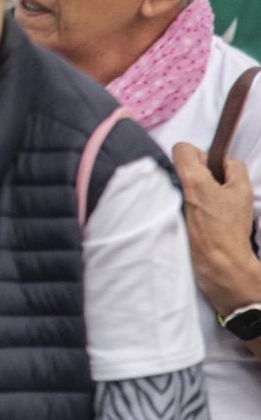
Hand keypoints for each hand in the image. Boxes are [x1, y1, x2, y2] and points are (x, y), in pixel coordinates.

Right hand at [173, 143, 260, 317]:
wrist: (218, 270)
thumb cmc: (213, 229)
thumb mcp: (198, 186)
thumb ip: (188, 161)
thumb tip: (181, 149)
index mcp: (238, 185)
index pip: (221, 158)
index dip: (204, 161)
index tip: (191, 175)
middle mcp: (234, 198)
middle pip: (209, 175)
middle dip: (194, 179)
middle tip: (185, 193)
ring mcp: (223, 215)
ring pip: (200, 192)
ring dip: (188, 196)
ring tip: (181, 208)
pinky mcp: (212, 230)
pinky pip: (196, 210)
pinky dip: (187, 212)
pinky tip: (182, 220)